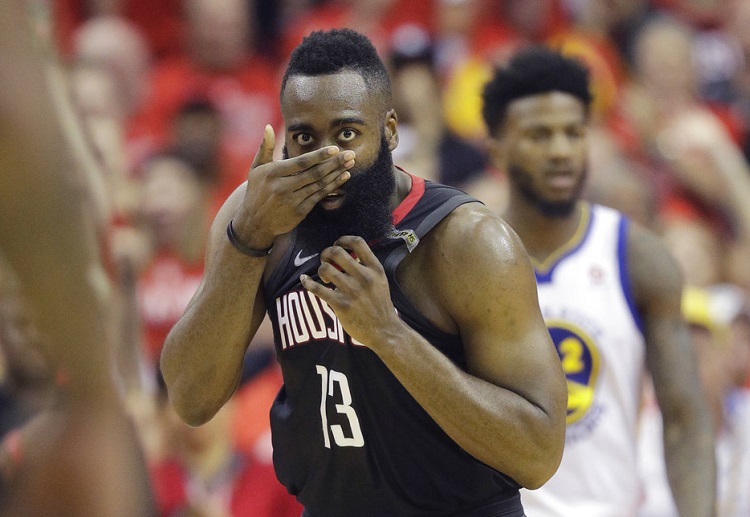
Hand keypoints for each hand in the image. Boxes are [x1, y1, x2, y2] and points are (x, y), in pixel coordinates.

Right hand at [232, 125, 354, 247]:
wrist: (255, 221)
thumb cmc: (257, 190)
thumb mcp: (256, 168)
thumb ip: (265, 147)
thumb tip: (269, 126)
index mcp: (273, 173)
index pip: (300, 163)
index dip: (319, 156)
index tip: (334, 149)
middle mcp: (282, 187)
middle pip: (314, 174)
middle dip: (334, 163)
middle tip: (350, 154)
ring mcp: (292, 200)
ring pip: (319, 185)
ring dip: (337, 174)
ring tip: (350, 163)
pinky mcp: (300, 211)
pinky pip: (320, 196)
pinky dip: (333, 186)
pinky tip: (343, 177)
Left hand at [300, 236, 401, 349]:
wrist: (384, 331)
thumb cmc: (379, 305)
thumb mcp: (380, 281)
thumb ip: (366, 267)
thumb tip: (347, 254)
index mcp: (375, 269)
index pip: (358, 242)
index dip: (343, 240)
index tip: (337, 244)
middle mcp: (364, 278)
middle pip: (337, 252)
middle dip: (326, 253)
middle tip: (326, 260)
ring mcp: (353, 291)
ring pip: (325, 269)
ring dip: (320, 270)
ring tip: (324, 277)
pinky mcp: (341, 305)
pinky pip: (317, 289)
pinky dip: (307, 283)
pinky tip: (304, 280)